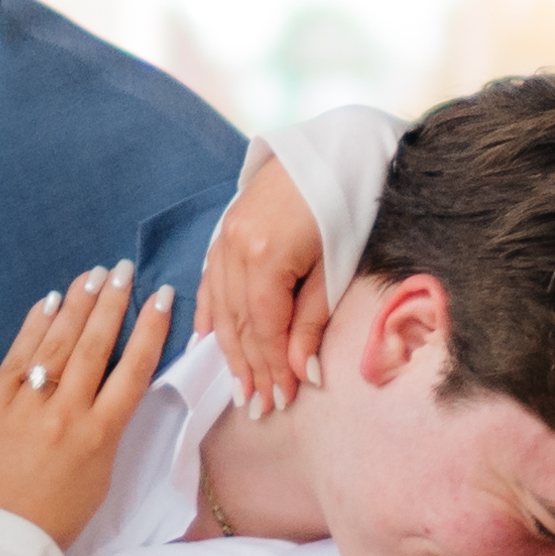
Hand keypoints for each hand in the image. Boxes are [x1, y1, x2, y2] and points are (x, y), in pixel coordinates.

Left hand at [0, 272, 176, 542]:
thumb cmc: (55, 516)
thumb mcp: (99, 476)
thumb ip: (107, 428)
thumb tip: (110, 384)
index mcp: (101, 435)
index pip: (134, 370)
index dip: (151, 329)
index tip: (162, 297)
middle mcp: (67, 413)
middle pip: (96, 345)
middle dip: (112, 303)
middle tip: (123, 270)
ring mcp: (28, 405)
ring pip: (58, 342)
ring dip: (77, 304)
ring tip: (91, 276)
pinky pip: (18, 355)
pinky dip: (34, 326)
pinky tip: (49, 302)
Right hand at [197, 143, 328, 412]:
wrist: (332, 149)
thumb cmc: (346, 205)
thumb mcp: (334, 269)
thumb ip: (311, 322)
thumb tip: (301, 372)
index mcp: (264, 256)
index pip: (262, 329)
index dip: (270, 369)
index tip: (278, 402)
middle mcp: (235, 248)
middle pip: (238, 324)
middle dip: (248, 369)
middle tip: (256, 406)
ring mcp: (224, 238)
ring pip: (220, 307)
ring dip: (229, 350)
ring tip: (239, 385)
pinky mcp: (224, 230)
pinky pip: (210, 282)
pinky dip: (210, 314)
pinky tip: (209, 341)